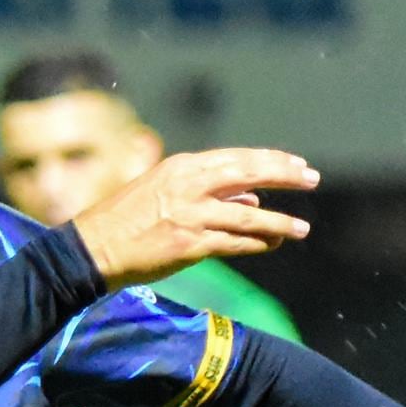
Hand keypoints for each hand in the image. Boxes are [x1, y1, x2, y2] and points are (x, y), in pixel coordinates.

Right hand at [70, 145, 317, 289]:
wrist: (93, 248)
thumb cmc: (125, 220)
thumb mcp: (164, 191)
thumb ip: (208, 192)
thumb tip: (250, 196)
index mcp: (183, 166)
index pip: (237, 158)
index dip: (271, 160)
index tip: (296, 163)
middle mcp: (189, 184)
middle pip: (249, 174)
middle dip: (284, 176)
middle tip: (311, 178)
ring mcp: (190, 214)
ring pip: (247, 214)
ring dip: (278, 221)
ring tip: (302, 228)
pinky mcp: (188, 244)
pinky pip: (233, 242)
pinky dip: (256, 242)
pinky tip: (273, 243)